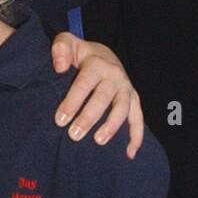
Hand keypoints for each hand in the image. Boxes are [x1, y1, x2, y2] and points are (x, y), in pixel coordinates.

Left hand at [51, 32, 143, 158]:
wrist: (104, 55)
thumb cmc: (80, 53)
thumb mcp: (67, 43)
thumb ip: (60, 49)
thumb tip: (60, 68)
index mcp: (97, 63)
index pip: (84, 84)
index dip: (72, 102)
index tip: (60, 120)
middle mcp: (115, 76)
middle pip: (103, 99)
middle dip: (89, 118)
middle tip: (74, 134)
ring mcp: (126, 88)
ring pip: (122, 109)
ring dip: (112, 127)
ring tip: (98, 141)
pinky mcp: (134, 100)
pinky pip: (138, 119)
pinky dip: (136, 136)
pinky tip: (129, 153)